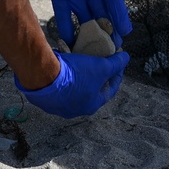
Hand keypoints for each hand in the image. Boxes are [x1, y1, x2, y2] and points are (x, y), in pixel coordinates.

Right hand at [15, 50, 129, 117]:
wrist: (43, 76)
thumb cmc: (76, 75)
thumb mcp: (101, 67)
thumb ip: (116, 64)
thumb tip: (126, 58)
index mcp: (91, 105)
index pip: (110, 90)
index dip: (116, 74)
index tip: (117, 62)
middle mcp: (75, 109)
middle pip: (92, 89)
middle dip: (97, 75)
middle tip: (99, 61)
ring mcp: (59, 105)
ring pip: (75, 88)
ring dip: (81, 75)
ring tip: (82, 60)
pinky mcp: (47, 97)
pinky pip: (60, 85)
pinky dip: (66, 75)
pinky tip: (66, 63)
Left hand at [19, 0, 131, 45]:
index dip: (120, 15)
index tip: (126, 33)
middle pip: (102, 12)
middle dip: (108, 31)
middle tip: (112, 51)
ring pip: (85, 17)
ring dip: (89, 33)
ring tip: (92, 52)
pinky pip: (63, 14)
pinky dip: (66, 28)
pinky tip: (68, 42)